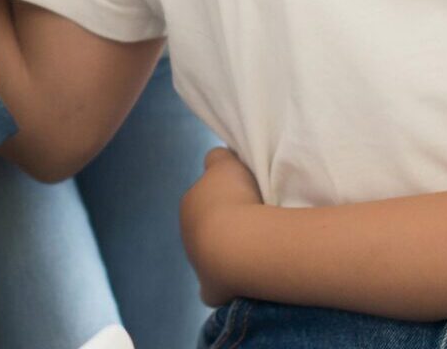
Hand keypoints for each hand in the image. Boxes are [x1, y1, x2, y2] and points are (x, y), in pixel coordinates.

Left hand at [181, 147, 266, 307]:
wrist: (239, 242)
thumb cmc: (235, 199)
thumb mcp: (228, 163)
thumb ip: (220, 158)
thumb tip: (221, 158)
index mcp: (190, 203)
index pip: (203, 198)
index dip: (224, 198)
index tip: (247, 198)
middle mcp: (188, 234)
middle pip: (207, 230)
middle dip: (227, 227)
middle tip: (258, 224)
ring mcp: (197, 265)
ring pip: (211, 258)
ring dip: (230, 255)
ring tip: (258, 250)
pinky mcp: (210, 290)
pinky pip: (217, 289)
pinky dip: (227, 287)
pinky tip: (245, 284)